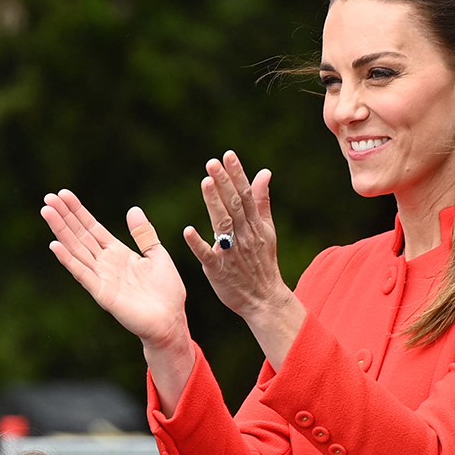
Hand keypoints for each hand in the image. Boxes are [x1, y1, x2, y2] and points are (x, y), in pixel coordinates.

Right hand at [41, 190, 189, 351]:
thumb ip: (143, 234)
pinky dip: (67, 259)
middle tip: (48, 197)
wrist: (171, 322)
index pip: (92, 228)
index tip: (64, 195)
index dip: (78, 212)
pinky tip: (55, 245)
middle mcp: (105, 263)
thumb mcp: (158, 256)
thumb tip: (133, 209)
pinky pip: (81, 273)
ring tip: (46, 212)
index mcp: (117, 253)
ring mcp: (101, 277)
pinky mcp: (101, 293)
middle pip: (80, 235)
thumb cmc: (167, 293)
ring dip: (60, 231)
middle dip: (64, 216)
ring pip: (76, 249)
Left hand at [184, 151, 304, 367]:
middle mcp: (244, 235)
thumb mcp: (266, 231)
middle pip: (234, 205)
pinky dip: (198, 244)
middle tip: (212, 162)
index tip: (227, 155)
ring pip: (223, 224)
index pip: (246, 195)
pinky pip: (208, 255)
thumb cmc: (262, 263)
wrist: (264, 299)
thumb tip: (264, 172)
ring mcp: (232, 252)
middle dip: (224, 182)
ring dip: (214, 203)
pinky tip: (188, 230)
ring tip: (205, 182)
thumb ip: (261, 202)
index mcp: (255, 225)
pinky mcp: (219, 270)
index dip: (237, 174)